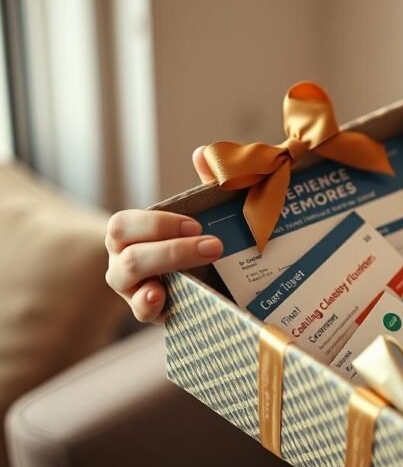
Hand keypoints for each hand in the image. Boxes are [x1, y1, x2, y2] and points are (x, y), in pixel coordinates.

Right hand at [104, 147, 223, 321]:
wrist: (214, 281)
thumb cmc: (198, 240)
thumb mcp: (205, 213)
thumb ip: (205, 184)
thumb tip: (203, 154)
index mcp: (129, 235)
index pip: (124, 224)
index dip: (157, 224)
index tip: (197, 224)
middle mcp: (123, 261)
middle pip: (128, 253)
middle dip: (172, 248)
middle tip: (215, 244)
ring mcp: (133, 289)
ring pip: (130, 278)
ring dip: (168, 267)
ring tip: (206, 259)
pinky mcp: (151, 312)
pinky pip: (141, 311)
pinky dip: (149, 304)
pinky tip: (163, 296)